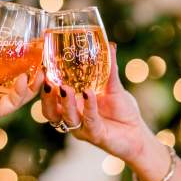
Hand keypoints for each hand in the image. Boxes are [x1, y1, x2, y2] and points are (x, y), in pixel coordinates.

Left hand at [0, 56, 42, 180]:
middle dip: (23, 67)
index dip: (6, 57)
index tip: (18, 46)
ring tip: (40, 70)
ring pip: (16, 89)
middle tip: (36, 57)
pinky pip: (12, 101)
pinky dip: (21, 92)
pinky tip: (25, 80)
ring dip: (29, 80)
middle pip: (9, 76)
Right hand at [41, 44, 164, 164]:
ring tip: (65, 89)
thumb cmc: (121, 109)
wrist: (137, 132)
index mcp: (72, 105)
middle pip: (50, 111)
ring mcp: (82, 128)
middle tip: (48, 81)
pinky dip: (88, 106)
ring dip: (65, 103)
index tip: (43, 69)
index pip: (51, 97)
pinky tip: (88, 93)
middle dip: (47, 97)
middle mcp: (72, 117)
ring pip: (66, 117)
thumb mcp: (113, 86)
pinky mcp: (95, 135)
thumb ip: (109, 68)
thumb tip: (111, 45)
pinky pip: (89, 121)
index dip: (44, 86)